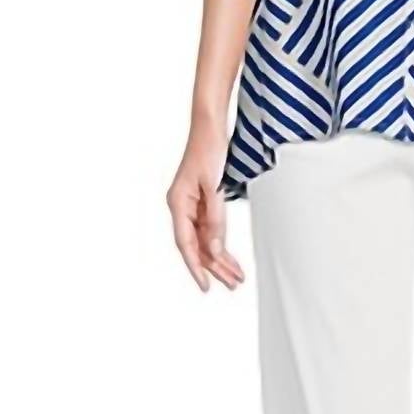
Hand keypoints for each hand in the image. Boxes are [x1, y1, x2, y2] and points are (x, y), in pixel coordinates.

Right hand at [167, 119, 244, 292]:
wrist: (210, 126)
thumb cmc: (209, 149)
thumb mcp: (214, 186)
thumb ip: (215, 220)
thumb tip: (215, 249)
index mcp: (178, 204)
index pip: (186, 244)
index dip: (196, 267)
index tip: (205, 286)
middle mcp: (181, 207)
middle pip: (197, 246)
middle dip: (215, 267)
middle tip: (232, 284)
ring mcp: (191, 205)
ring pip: (205, 240)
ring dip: (220, 258)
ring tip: (236, 277)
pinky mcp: (202, 201)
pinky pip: (209, 229)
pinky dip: (221, 243)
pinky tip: (229, 256)